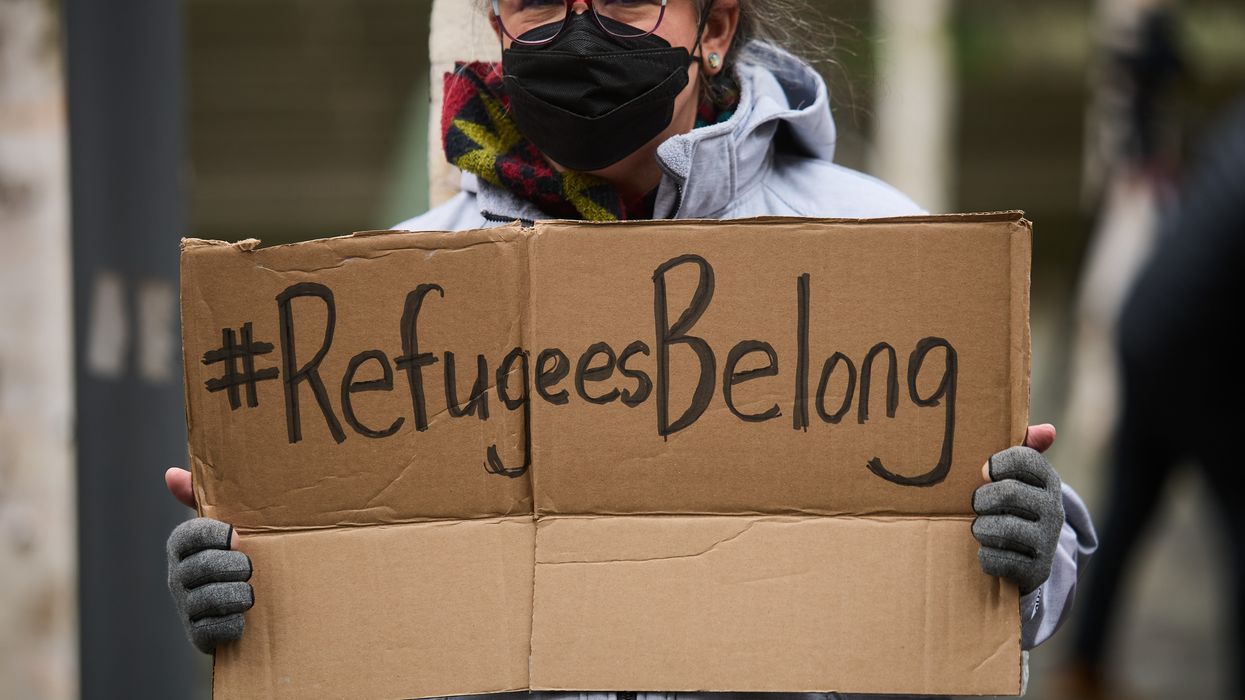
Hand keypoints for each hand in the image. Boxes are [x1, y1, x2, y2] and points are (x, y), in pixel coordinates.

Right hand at [165, 468, 252, 652]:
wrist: (244, 605)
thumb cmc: (234, 556)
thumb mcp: (224, 527)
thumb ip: (200, 497)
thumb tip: (171, 474)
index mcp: (181, 546)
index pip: (190, 534)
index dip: (215, 535)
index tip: (237, 538)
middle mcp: (176, 575)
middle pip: (204, 566)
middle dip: (235, 566)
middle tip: (250, 568)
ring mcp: (184, 606)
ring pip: (212, 598)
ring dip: (241, 594)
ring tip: (250, 593)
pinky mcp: (197, 634)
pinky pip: (217, 628)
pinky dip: (236, 624)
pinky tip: (243, 618)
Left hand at [971, 424, 1064, 594]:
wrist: (1029, 559)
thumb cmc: (1014, 508)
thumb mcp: (1018, 479)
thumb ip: (1024, 450)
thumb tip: (1048, 430)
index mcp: (1048, 482)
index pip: (1024, 459)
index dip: (999, 463)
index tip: (985, 472)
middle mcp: (1054, 510)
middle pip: (1008, 492)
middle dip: (983, 498)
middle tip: (977, 504)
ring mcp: (1047, 542)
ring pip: (1001, 528)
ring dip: (981, 528)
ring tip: (981, 528)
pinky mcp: (1036, 571)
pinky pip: (996, 559)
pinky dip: (985, 556)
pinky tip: (988, 551)